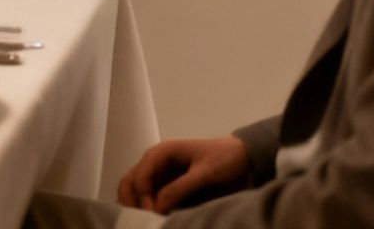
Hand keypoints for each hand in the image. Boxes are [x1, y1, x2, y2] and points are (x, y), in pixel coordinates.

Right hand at [117, 136, 249, 213]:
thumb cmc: (225, 159)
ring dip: (136, 206)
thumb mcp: (206, 172)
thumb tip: (157, 206)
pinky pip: (149, 198)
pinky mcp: (167, 186)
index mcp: (162, 153)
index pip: (140, 176)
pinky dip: (147, 208)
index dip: (142, 197)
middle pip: (130, 182)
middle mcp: (155, 163)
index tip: (154, 214)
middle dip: (131, 202)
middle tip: (144, 220)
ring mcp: (160, 175)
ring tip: (147, 221)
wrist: (243, 156)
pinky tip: (155, 219)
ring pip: (135, 190)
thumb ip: (181, 187)